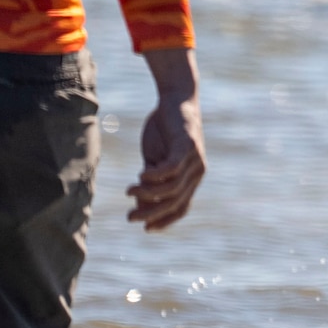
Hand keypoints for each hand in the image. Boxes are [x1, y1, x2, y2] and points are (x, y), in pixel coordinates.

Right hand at [129, 47, 204, 230]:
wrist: (176, 98)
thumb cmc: (164, 130)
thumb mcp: (154, 159)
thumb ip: (151, 181)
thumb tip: (141, 207)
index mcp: (191, 178)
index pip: (182, 207)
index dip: (165, 220)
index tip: (147, 229)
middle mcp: (197, 172)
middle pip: (175, 201)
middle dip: (152, 213)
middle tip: (130, 218)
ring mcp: (195, 159)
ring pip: (172, 187)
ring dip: (148, 193)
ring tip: (129, 191)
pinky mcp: (188, 145)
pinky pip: (172, 168)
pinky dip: (156, 175)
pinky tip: (141, 176)